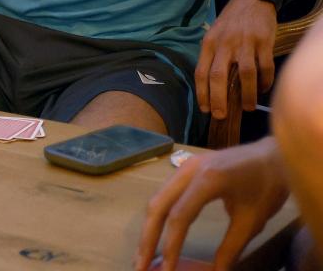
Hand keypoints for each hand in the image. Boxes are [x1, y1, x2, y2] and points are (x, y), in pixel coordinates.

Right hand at [136, 138, 287, 270]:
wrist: (274, 155)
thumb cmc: (268, 187)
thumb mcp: (252, 221)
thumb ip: (231, 248)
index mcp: (207, 180)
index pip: (179, 216)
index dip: (170, 245)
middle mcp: (188, 169)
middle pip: (158, 206)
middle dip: (147, 238)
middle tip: (139, 266)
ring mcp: (184, 166)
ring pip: (158, 199)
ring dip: (149, 228)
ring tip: (144, 255)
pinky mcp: (186, 169)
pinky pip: (165, 194)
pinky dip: (158, 216)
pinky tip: (156, 233)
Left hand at [195, 0, 276, 118]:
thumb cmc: (230, 22)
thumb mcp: (214, 35)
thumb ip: (213, 57)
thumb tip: (214, 87)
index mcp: (209, 43)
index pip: (201, 72)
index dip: (202, 92)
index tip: (204, 109)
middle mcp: (224, 44)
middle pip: (219, 76)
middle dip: (219, 99)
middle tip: (221, 115)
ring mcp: (245, 43)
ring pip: (245, 74)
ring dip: (247, 95)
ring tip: (248, 108)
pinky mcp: (264, 42)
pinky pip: (265, 67)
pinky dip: (265, 81)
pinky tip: (263, 89)